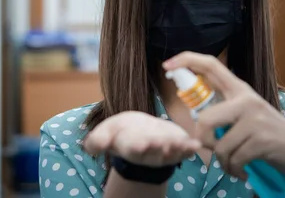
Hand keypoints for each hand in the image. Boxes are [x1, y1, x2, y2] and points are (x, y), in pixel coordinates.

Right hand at [83, 111, 200, 166]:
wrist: (141, 135)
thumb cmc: (123, 132)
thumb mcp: (107, 132)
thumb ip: (99, 140)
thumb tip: (88, 146)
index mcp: (129, 146)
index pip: (131, 147)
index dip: (136, 146)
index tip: (139, 143)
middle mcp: (147, 152)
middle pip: (152, 150)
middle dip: (157, 147)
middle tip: (160, 143)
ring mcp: (164, 152)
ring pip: (170, 152)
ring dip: (175, 148)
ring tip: (181, 143)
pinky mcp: (177, 149)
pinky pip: (185, 151)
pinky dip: (190, 149)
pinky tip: (196, 145)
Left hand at [163, 52, 284, 180]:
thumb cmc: (265, 133)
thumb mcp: (244, 114)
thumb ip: (223, 110)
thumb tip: (193, 114)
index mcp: (239, 89)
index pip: (211, 65)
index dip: (187, 60)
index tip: (167, 65)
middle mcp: (246, 99)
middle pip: (205, 119)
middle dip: (203, 142)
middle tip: (213, 150)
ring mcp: (255, 118)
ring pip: (218, 145)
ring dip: (222, 162)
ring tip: (233, 163)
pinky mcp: (261, 139)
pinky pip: (232, 159)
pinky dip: (233, 170)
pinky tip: (242, 170)